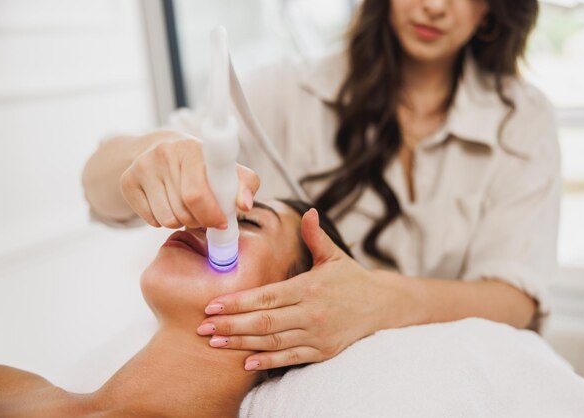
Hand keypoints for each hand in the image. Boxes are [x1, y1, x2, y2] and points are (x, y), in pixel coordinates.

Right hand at [120, 135, 259, 227]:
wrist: (160, 148)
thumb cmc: (201, 165)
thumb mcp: (227, 169)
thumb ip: (245, 184)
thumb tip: (245, 205)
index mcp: (192, 150)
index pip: (196, 194)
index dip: (211, 214)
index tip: (221, 222)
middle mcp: (164, 154)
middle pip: (183, 211)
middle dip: (199, 221)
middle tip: (204, 215)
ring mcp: (142, 167)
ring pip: (167, 220)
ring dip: (181, 222)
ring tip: (185, 208)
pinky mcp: (127, 181)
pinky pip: (150, 220)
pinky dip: (162, 221)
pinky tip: (167, 205)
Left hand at [197, 209, 382, 370]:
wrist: (380, 305)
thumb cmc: (350, 278)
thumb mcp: (333, 255)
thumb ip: (315, 236)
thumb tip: (308, 211)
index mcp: (309, 287)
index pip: (266, 296)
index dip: (237, 302)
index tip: (212, 305)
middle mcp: (311, 312)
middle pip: (263, 321)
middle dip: (230, 325)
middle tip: (203, 327)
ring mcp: (316, 334)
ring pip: (272, 341)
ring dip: (241, 343)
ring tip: (216, 343)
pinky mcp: (322, 351)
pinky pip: (290, 358)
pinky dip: (268, 361)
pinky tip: (246, 361)